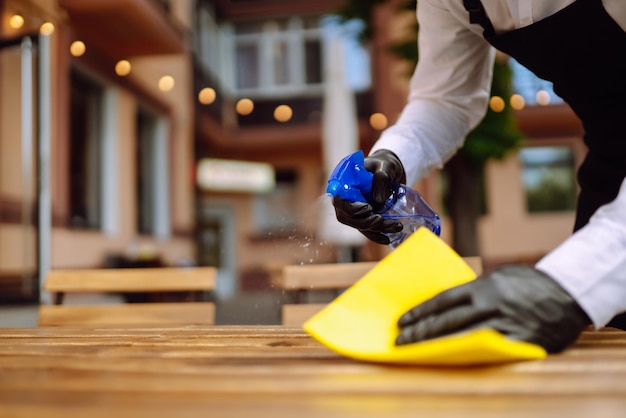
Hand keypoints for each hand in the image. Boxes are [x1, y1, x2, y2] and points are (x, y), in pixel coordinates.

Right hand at [332, 150, 406, 244]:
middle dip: (365, 222)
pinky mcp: (363, 217)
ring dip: (376, 229)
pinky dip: (376, 235)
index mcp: (345, 182)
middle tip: (382, 220)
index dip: (351, 209)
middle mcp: (346, 197)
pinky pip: (366, 230)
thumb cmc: (385, 164)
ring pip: (358, 225)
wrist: (392, 170)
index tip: (368, 208)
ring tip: (396, 227)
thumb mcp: (386, 166)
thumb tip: (377, 200)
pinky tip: (388, 238)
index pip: (339, 200)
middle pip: (347, 217)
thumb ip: (382, 178)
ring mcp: (354, 209)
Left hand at [395, 265, 590, 352]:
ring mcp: (505, 325)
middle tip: (401, 341)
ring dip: (438, 346)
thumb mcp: (500, 277)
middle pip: (448, 321)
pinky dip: (467, 356)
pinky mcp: (519, 342)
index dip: (420, 312)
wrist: (569, 293)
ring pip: (464, 338)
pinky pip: (488, 351)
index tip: (402, 321)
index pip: (443, 300)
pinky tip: (451, 360)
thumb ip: (475, 288)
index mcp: (484, 286)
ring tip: (418, 352)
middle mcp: (491, 305)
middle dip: (421, 332)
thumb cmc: (529, 283)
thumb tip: (448, 302)